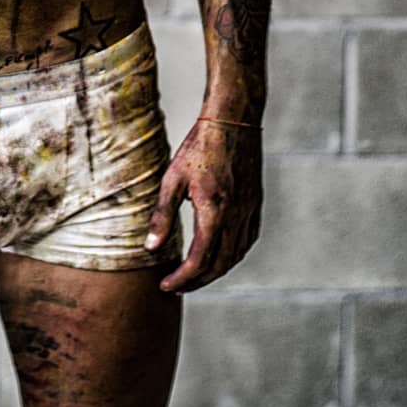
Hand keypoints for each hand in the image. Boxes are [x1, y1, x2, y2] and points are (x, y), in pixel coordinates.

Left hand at [144, 116, 262, 294]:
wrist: (233, 120)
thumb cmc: (199, 146)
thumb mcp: (173, 178)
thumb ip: (162, 215)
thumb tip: (151, 249)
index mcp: (214, 212)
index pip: (199, 261)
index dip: (182, 279)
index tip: (166, 286)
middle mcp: (235, 217)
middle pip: (219, 265)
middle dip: (197, 281)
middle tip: (177, 286)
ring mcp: (249, 211)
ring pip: (235, 256)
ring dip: (215, 271)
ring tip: (195, 275)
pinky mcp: (255, 204)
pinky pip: (247, 240)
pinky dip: (232, 255)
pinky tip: (220, 255)